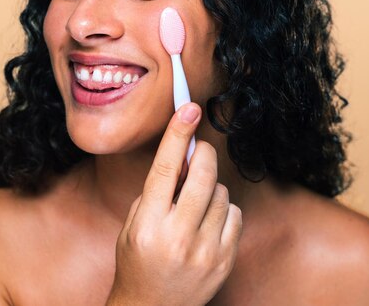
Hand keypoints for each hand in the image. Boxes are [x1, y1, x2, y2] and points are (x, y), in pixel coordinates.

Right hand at [107, 103, 242, 305]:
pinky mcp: (225, 261)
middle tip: (199, 150)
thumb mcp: (134, 224)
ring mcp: (205, 251)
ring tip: (194, 205)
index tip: (188, 109)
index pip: (164, 170)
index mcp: (148, 225)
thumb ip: (157, 191)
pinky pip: (234, 214)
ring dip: (209, 188)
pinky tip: (207, 223)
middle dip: (204, 155)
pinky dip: (222, 210)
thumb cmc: (137, 260)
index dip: (177, 135)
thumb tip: (184, 156)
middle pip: (202, 176)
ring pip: (220, 193)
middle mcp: (177, 237)